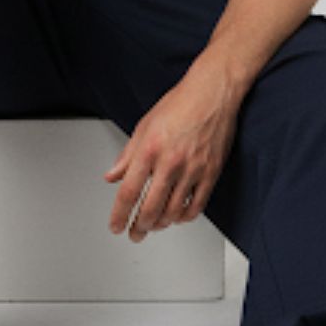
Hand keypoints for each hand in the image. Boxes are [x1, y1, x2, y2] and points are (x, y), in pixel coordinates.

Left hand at [104, 63, 240, 240]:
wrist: (212, 92)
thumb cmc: (180, 103)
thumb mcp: (144, 125)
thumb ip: (127, 155)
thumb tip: (113, 175)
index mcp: (149, 149)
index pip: (129, 192)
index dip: (120, 215)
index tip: (116, 225)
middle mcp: (170, 161)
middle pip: (150, 208)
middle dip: (139, 227)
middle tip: (135, 233)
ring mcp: (192, 169)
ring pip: (173, 212)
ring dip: (161, 224)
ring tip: (154, 226)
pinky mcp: (211, 172)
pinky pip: (197, 205)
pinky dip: (185, 217)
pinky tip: (178, 217)